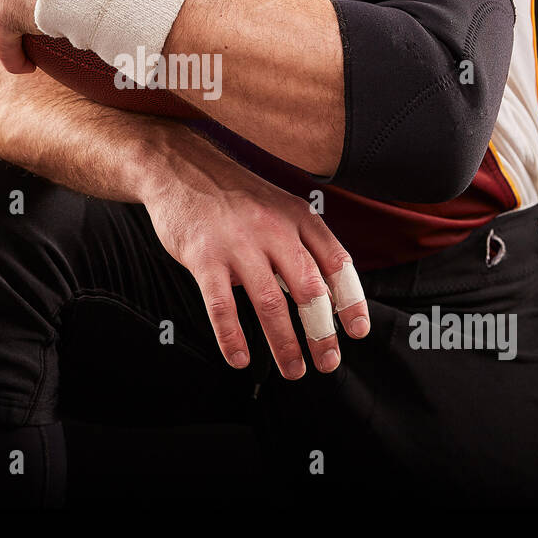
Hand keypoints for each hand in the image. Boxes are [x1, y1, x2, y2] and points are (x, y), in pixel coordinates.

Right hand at [136, 128, 369, 378]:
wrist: (180, 168)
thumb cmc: (233, 195)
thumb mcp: (278, 207)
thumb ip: (302, 244)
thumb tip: (326, 294)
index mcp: (298, 217)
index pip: (337, 263)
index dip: (351, 301)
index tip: (357, 331)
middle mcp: (273, 229)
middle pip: (309, 290)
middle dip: (322, 333)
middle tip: (327, 361)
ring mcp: (238, 243)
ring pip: (270, 303)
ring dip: (285, 344)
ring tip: (293, 369)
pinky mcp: (204, 257)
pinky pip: (222, 305)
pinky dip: (232, 336)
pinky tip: (239, 357)